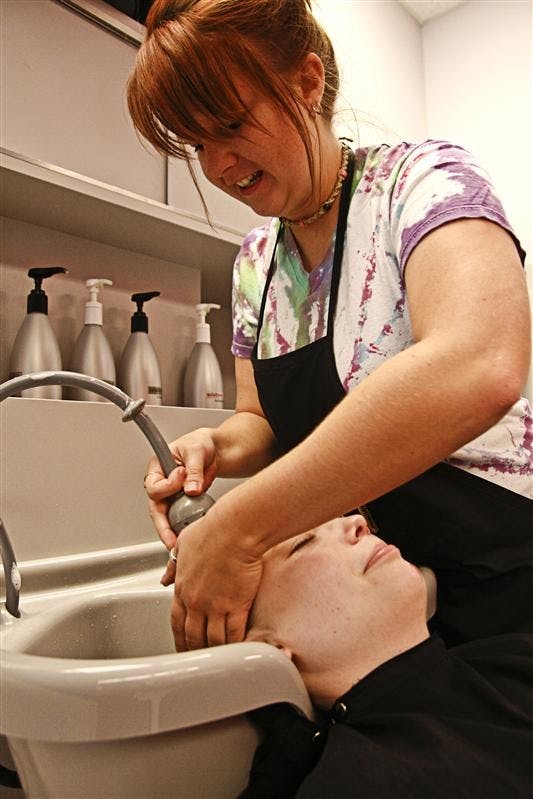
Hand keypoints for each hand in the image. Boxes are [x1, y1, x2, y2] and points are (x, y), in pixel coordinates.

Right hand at [144, 429, 218, 548]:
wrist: (216, 449)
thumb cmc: (200, 443)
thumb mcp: (196, 452)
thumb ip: (193, 470)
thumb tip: (191, 489)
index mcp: (158, 468)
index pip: (154, 485)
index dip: (168, 485)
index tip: (182, 475)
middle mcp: (162, 483)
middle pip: (156, 508)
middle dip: (163, 526)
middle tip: (170, 540)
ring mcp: (172, 495)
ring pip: (167, 517)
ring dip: (172, 531)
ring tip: (178, 545)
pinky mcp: (183, 502)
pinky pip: (181, 518)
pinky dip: (185, 527)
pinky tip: (189, 537)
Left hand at [160, 516, 262, 650]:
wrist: (234, 530)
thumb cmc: (211, 530)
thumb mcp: (183, 545)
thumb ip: (173, 565)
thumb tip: (164, 577)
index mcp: (181, 587)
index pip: (176, 621)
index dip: (179, 638)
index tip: (183, 645)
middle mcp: (196, 601)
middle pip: (193, 636)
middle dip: (196, 650)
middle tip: (200, 658)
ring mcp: (216, 606)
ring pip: (213, 640)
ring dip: (216, 651)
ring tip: (221, 659)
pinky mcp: (236, 605)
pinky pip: (234, 634)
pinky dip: (236, 645)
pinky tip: (239, 650)